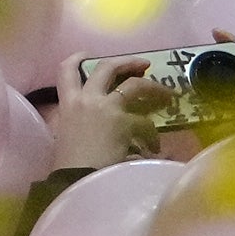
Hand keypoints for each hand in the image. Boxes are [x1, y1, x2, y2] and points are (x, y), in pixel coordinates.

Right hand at [50, 54, 171, 169]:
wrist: (78, 181)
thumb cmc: (69, 167)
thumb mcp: (69, 139)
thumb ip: (83, 127)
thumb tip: (106, 131)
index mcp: (68, 104)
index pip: (66, 71)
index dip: (76, 58)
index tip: (86, 54)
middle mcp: (87, 99)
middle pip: (106, 67)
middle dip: (127, 62)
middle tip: (143, 64)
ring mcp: (106, 108)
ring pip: (134, 85)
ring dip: (153, 88)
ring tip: (167, 95)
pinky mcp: (124, 122)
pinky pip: (145, 124)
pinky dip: (152, 135)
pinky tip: (154, 147)